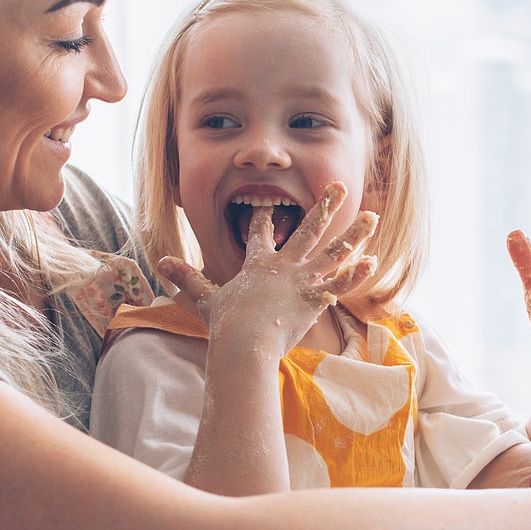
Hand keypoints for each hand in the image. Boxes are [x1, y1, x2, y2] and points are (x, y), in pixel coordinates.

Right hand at [156, 182, 377, 359]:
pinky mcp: (314, 298)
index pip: (260, 233)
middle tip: (340, 186)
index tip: (269, 202)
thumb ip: (187, 279)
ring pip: (333, 252)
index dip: (263, 216)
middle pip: (308, 230)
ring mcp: (301, 280)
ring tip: (372, 217)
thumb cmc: (225, 324)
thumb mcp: (204, 298)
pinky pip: (339, 284)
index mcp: (258, 263)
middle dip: (325, 206)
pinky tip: (371, 261)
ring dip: (354, 234)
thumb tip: (158, 262)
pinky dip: (355, 274)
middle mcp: (283, 265)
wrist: (242, 344)